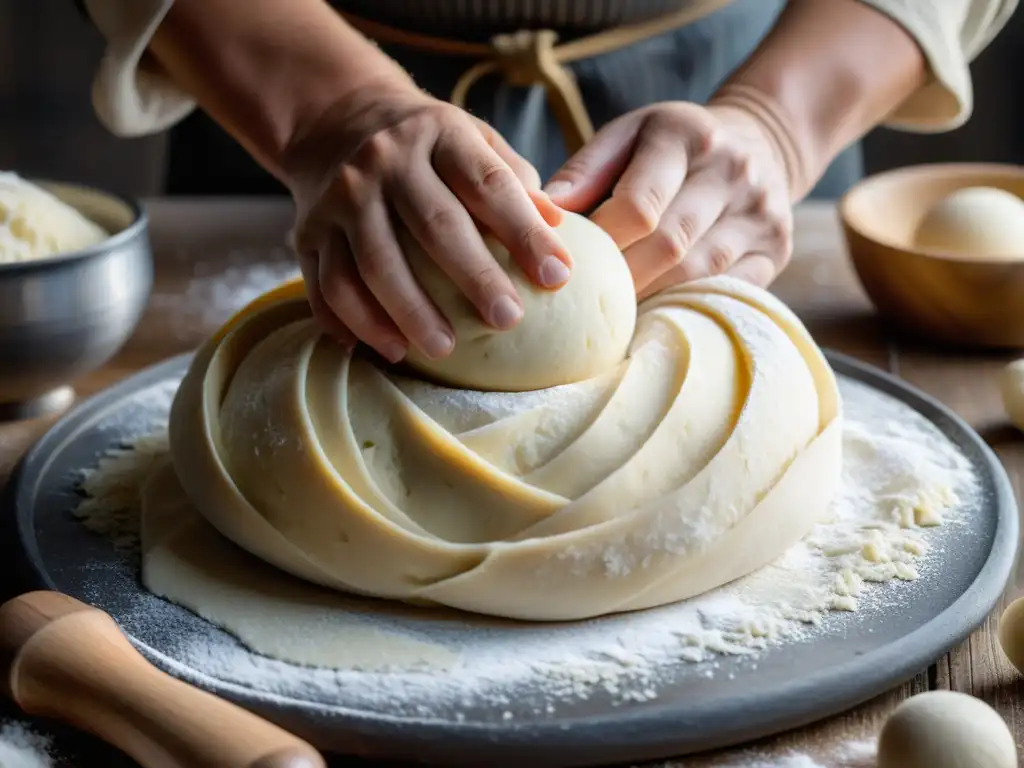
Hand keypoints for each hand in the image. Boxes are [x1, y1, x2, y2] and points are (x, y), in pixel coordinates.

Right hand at [284, 80, 571, 362]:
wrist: (336, 120)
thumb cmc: (427, 147)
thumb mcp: (473, 139)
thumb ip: (514, 181)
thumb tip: (559, 229)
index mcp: (440, 134)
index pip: (488, 184)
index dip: (524, 232)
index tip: (556, 276)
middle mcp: (386, 161)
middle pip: (434, 225)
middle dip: (473, 277)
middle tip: (507, 320)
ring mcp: (341, 197)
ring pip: (374, 262)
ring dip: (410, 311)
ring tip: (444, 349)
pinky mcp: (308, 231)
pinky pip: (327, 285)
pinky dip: (357, 322)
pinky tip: (389, 350)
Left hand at [544, 102, 792, 297]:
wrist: (758, 142)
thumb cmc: (670, 147)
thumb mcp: (628, 136)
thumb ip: (585, 170)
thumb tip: (544, 211)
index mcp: (688, 135)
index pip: (638, 205)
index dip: (601, 244)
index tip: (572, 266)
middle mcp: (734, 170)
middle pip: (668, 245)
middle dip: (621, 279)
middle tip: (587, 302)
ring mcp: (762, 212)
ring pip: (698, 274)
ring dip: (651, 299)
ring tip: (615, 314)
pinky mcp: (776, 249)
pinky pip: (727, 291)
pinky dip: (688, 307)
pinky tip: (657, 314)